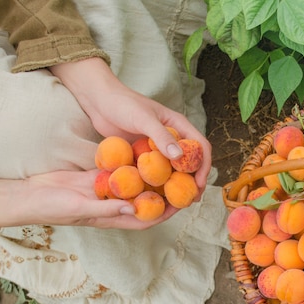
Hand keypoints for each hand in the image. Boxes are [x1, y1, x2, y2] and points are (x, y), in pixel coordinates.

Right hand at [0, 170, 179, 229]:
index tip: (183, 199)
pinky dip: (130, 162)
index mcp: (114, 217)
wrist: (29, 194)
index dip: (167, 210)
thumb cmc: (52, 207)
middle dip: (164, 190)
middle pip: (146, 199)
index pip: (148, 217)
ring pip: (135, 183)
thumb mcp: (80, 208)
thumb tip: (134, 207)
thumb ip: (106, 208)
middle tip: (181, 174)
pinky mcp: (98, 177)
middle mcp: (115, 205)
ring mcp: (107, 190)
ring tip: (168, 159)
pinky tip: (143, 148)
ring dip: (149, 173)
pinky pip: (119, 170)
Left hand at [49, 58, 211, 194]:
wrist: (99, 101)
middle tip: (191, 199)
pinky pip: (156, 170)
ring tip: (176, 202)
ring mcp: (158, 146)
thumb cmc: (122, 104)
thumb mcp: (143, 119)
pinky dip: (159, 183)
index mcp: (179, 125)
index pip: (201, 147)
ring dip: (177, 185)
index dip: (204, 166)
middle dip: (194, 180)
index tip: (199, 183)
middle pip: (191, 161)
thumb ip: (161, 136)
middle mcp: (172, 137)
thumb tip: (180, 157)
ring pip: (174, 168)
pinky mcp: (144, 153)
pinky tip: (156, 195)